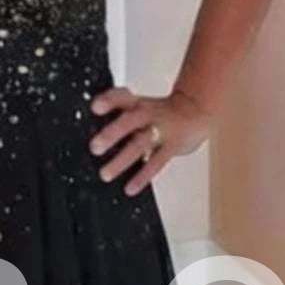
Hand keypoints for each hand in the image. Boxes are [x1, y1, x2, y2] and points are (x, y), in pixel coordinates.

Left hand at [88, 86, 210, 195]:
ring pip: (140, 145)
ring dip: (121, 161)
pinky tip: (130, 188)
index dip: (108, 101)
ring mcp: (160, 131)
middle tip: (95, 147)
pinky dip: (142, 177)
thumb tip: (89, 125)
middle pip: (129, 121)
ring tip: (105, 174)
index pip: (121, 96)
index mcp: (137, 103)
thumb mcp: (140, 104)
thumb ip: (118, 112)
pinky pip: (156, 163)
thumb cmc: (161, 112)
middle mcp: (147, 116)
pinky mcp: (171, 147)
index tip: (95, 108)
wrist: (195, 111)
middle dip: (112, 134)